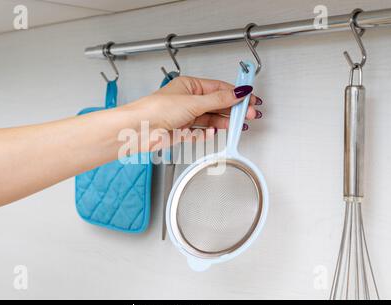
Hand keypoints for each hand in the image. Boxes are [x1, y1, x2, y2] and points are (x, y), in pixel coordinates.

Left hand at [130, 76, 261, 132]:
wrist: (139, 129)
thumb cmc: (156, 109)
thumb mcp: (194, 102)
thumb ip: (218, 100)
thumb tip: (238, 92)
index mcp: (190, 86)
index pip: (219, 88)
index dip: (236, 93)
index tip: (251, 98)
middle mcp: (188, 100)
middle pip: (217, 104)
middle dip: (234, 109)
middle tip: (250, 114)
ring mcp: (186, 117)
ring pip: (211, 119)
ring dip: (225, 122)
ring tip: (239, 125)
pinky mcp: (183, 131)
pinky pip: (202, 132)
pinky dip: (209, 133)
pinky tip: (215, 132)